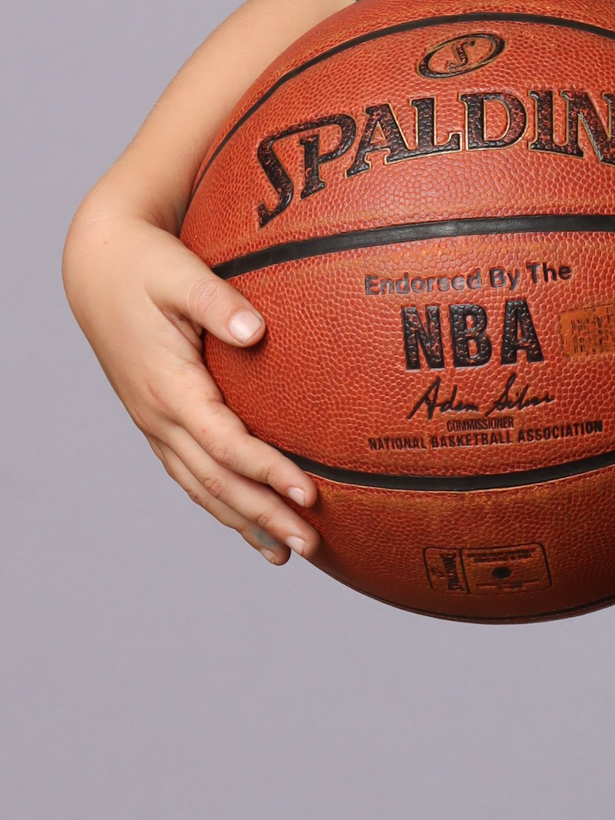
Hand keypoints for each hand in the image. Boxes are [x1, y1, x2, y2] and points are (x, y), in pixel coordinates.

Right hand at [63, 197, 320, 566]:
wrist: (98, 268)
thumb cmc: (145, 265)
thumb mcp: (179, 273)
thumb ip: (217, 302)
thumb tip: (256, 330)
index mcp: (168, 386)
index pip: (224, 443)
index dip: (267, 471)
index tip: (310, 492)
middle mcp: (158, 415)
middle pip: (216, 481)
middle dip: (264, 516)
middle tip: (311, 545)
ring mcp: (155, 424)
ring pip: (201, 487)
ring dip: (244, 522)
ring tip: (285, 554)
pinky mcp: (159, 422)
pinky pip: (191, 474)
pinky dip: (221, 503)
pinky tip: (249, 522)